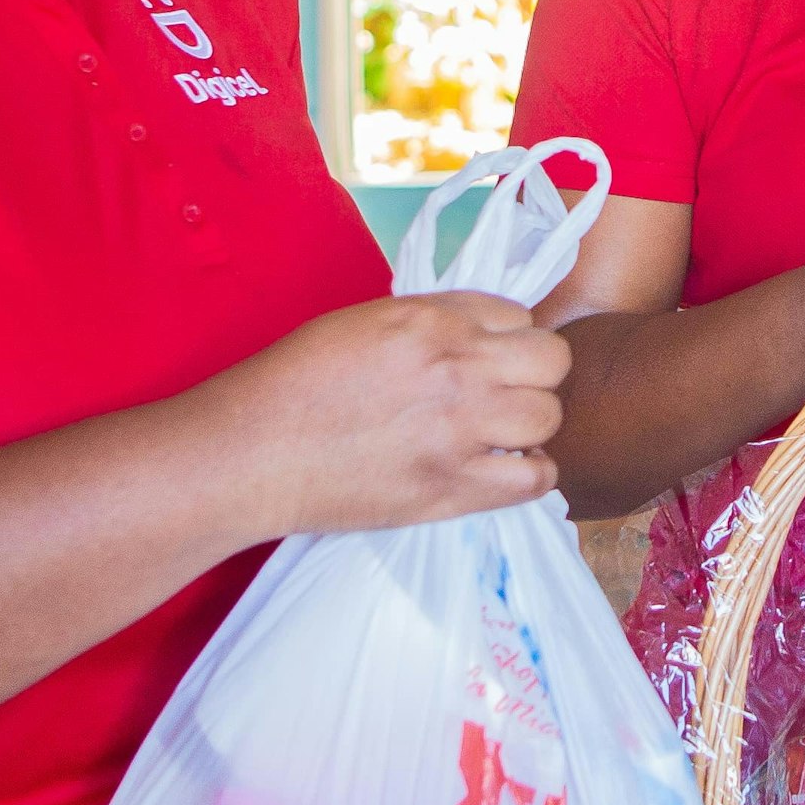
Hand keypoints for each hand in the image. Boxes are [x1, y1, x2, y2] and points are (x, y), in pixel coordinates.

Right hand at [224, 292, 568, 533]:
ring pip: (548, 417)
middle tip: (505, 392)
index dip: (506, 337)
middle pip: (552, 360)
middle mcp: (455, 369)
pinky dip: (531, 474)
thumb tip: (474, 334)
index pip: (518, 315)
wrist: (252, 452)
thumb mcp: (364, 322)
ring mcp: (458, 431)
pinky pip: (534, 479)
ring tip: (501, 434)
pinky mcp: (450, 489)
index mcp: (431, 320)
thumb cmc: (294, 382)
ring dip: (531, 424)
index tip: (488, 357)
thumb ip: (429, 322)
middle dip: (534, 374)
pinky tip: (506, 469)